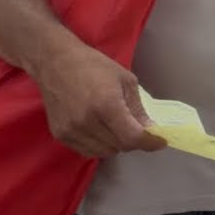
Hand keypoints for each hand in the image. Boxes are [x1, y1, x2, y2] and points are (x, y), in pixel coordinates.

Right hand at [32, 42, 165, 158]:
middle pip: (120, 146)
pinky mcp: (60, 135)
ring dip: (116, 144)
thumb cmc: (93, 65)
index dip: (149, 143)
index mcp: (107, 105)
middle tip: (136, 128)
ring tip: (116, 127)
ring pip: (105, 152)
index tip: (160, 142)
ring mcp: (72, 131)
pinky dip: (99, 145)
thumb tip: (150, 129)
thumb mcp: (125, 80)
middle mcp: (88, 122)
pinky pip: (87, 151)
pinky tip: (100, 130)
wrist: (55, 62)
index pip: (132, 138)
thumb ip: (138, 108)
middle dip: (133, 140)